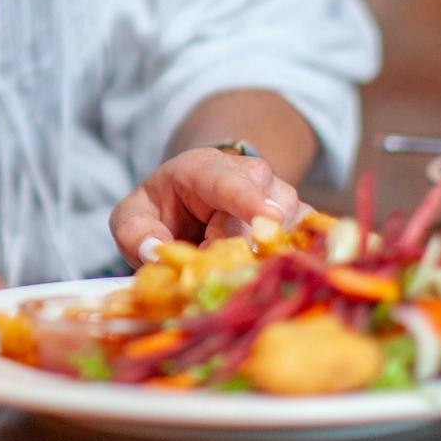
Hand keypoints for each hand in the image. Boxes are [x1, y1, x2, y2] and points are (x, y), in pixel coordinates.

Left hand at [109, 147, 302, 266]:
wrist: (195, 199)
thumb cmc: (165, 209)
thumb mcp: (133, 217)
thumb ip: (135, 234)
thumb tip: (154, 252)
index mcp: (206, 167)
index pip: (229, 181)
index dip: (247, 200)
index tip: (266, 218)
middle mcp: (254, 175)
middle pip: (260, 218)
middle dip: (238, 251)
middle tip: (209, 267)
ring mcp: (283, 197)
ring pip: (287, 234)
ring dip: (260, 261)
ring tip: (229, 267)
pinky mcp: (301, 222)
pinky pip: (307, 244)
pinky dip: (287, 264)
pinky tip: (264, 273)